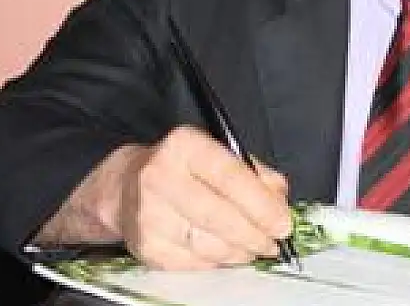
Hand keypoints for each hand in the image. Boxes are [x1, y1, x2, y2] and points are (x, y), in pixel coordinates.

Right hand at [118, 126, 291, 268]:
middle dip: (256, 235)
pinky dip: (218, 262)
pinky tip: (226, 253)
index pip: (231, 177)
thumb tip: (280, 202)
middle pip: (220, 216)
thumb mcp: (218, 154)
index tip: (283, 223)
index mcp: (184, 146)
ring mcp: (149, 215)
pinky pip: (194, 263)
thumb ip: (255, 174)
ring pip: (209, 245)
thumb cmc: (181, 168)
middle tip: (274, 242)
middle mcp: (160, 177)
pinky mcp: (146, 246)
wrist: (126, 185)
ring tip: (254, 248)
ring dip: (240, 252)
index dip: (262, 205)